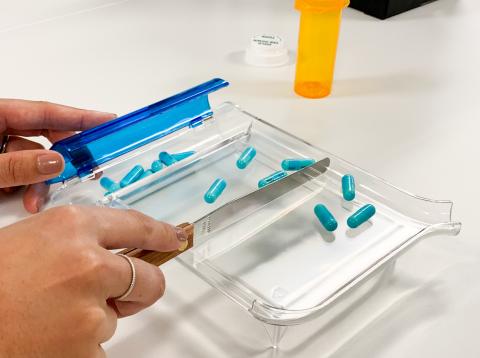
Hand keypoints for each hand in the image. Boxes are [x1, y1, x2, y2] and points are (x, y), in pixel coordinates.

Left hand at [0, 99, 115, 212]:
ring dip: (37, 181)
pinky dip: (24, 184)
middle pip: (43, 136)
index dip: (79, 117)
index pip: (46, 112)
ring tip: (34, 200)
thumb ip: (17, 165)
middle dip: (61, 158)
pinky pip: (19, 171)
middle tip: (85, 170)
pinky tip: (17, 195)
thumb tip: (55, 163)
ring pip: (31, 159)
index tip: (108, 122)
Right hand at [0, 206, 187, 357]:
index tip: (174, 239)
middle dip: (138, 287)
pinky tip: (50, 337)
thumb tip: (115, 252)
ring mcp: (90, 310)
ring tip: (52, 316)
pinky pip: (101, 347)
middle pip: (148, 278)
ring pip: (118, 316)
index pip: (137, 226)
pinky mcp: (86, 349)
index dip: (161, 234)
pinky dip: (82, 345)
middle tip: (114, 293)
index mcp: (72, 226)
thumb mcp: (31, 240)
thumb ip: (77, 241)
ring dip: (97, 317)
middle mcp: (88, 263)